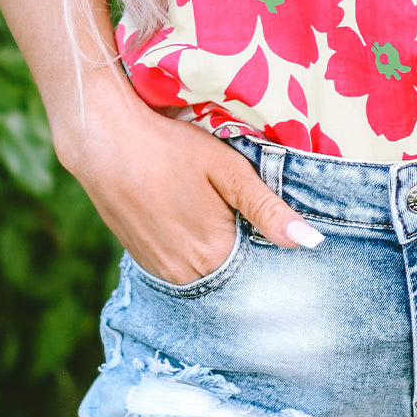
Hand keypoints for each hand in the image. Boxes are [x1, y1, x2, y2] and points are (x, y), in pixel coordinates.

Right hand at [59, 80, 323, 283]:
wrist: (104, 140)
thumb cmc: (170, 148)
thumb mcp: (228, 171)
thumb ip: (269, 210)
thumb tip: (312, 243)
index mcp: (213, 256)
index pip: (261, 272)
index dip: (274, 250)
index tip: (278, 227)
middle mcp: (186, 276)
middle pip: (234, 275)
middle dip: (250, 253)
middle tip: (250, 214)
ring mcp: (160, 272)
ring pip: (208, 272)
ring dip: (222, 252)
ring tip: (224, 214)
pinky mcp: (142, 260)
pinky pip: (182, 266)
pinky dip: (196, 251)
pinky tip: (197, 220)